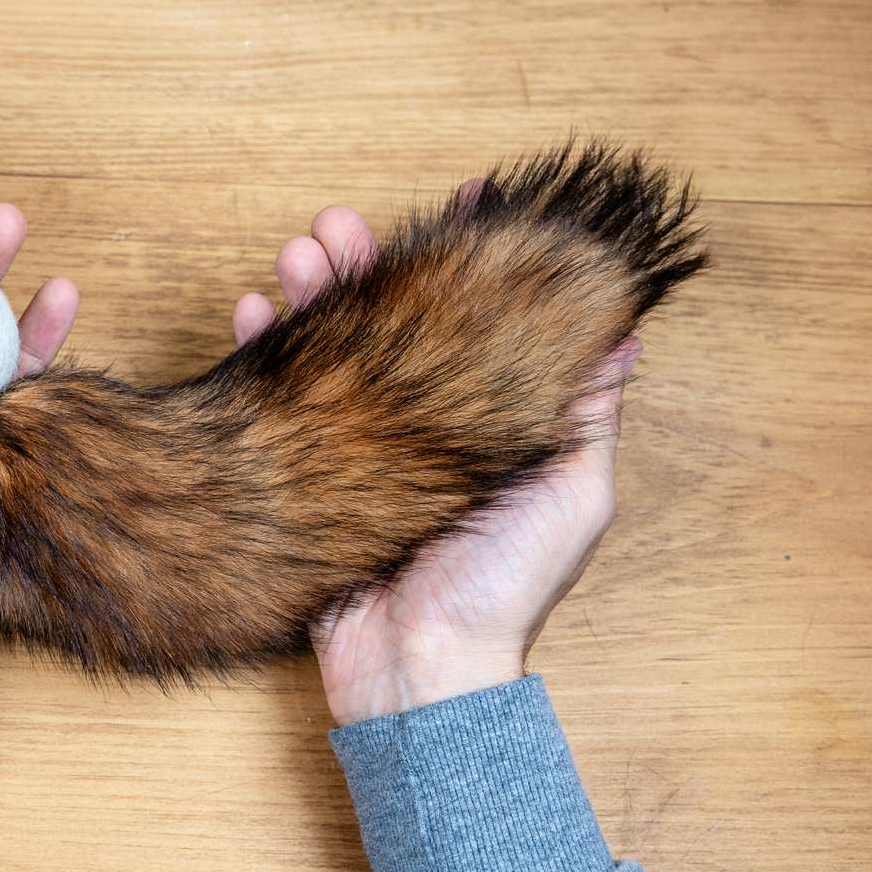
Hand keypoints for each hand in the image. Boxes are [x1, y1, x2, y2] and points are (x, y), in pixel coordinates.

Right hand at [233, 196, 639, 726]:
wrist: (423, 671)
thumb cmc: (506, 589)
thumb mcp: (572, 492)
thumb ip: (585, 413)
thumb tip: (620, 333)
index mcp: (479, 425)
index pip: (471, 323)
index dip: (467, 263)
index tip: (465, 200)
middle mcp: (416, 427)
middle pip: (390, 323)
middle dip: (369, 265)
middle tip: (342, 225)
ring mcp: (355, 449)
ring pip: (328, 348)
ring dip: (312, 293)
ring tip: (298, 252)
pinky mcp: (302, 475)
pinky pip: (274, 401)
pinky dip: (260, 353)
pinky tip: (251, 313)